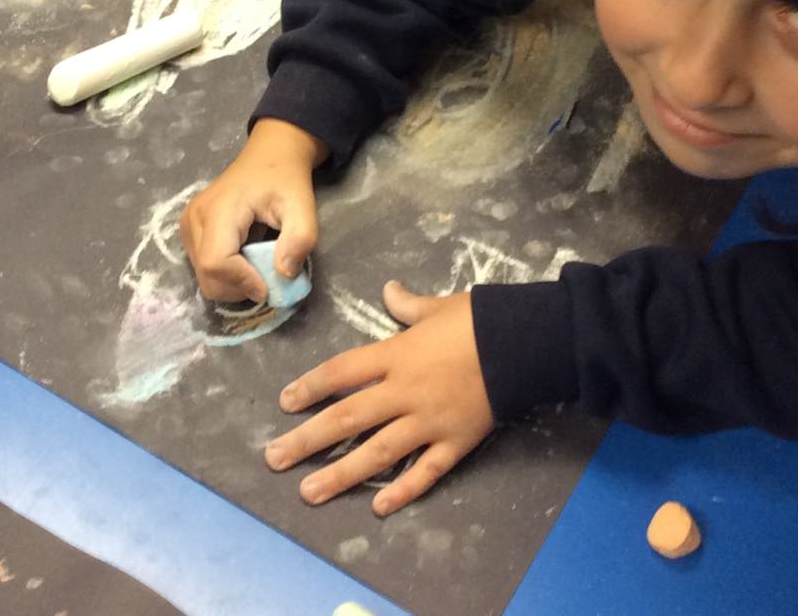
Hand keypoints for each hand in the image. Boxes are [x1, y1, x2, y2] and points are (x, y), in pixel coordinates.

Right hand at [181, 120, 327, 304]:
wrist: (270, 157)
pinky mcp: (190, 233)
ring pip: (204, 278)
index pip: (216, 263)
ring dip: (234, 283)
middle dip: (240, 287)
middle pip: (207, 277)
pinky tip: (246, 256)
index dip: (243, 282)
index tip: (270, 286)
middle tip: (268, 275)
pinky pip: (204, 270)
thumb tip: (285, 275)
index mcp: (218, 210)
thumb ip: (300, 239)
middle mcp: (194, 219)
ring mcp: (188, 226)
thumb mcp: (302, 205)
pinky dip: (227, 275)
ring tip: (258, 262)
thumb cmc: (285, 179)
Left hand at [264, 281, 494, 516]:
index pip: (342, 372)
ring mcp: (428, 421)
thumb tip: (389, 291)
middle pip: (347, 417)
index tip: (286, 403)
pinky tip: (379, 507)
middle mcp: (404, 391)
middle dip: (307, 440)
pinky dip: (404, 490)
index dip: (311, 387)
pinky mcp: (455, 442)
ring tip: (308, 492)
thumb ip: (408, 306)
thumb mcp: (438, 306)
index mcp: (396, 355)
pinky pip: (426, 472)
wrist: (523, 344)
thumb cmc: (478, 320)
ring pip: (377, 452)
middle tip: (274, 459)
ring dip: (340, 474)